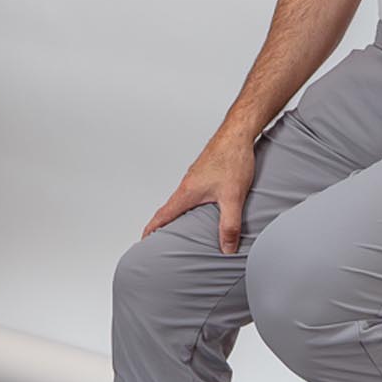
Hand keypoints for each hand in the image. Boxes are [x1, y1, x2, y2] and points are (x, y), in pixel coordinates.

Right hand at [143, 133, 258, 253]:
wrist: (238, 132)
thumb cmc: (232, 158)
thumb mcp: (233, 197)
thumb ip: (230, 225)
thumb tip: (227, 248)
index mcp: (187, 192)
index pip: (163, 215)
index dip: (152, 230)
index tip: (143, 241)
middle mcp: (187, 184)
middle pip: (170, 208)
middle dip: (164, 225)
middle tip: (162, 240)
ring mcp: (196, 177)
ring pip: (183, 200)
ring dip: (180, 214)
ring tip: (184, 229)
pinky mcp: (205, 171)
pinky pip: (194, 192)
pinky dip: (192, 204)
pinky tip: (205, 208)